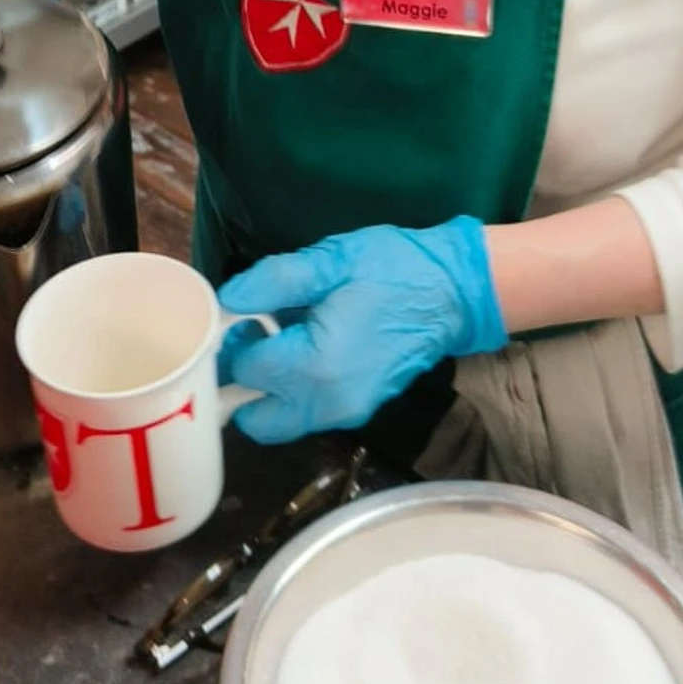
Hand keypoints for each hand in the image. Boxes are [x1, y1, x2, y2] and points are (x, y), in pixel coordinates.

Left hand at [218, 217, 505, 444]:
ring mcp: (348, 412)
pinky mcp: (361, 409)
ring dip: (268, 391)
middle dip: (241, 384)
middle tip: (252, 338)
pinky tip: (307, 348)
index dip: (234, 340)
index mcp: (315, 365)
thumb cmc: (393, 268)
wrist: (454, 291)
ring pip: (282, 422)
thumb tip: (228, 299)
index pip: (245, 370)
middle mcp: (328, 402)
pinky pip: (309, 414)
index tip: (242, 314)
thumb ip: (272, 281)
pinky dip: (295, 393)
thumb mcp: (329, 261)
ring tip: (281, 339)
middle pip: (255, 419)